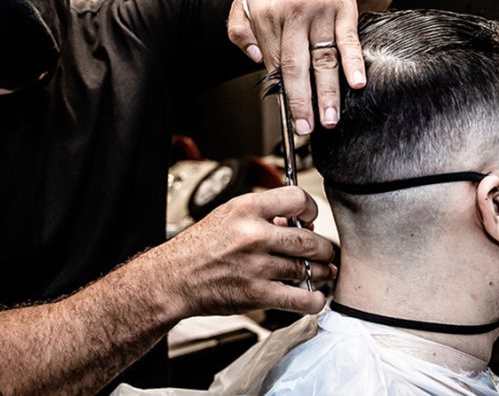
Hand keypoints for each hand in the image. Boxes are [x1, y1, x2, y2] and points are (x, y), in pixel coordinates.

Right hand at [157, 186, 336, 316]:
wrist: (174, 278)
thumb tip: (295, 222)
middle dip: (323, 247)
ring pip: (307, 268)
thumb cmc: (197, 248)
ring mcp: (256, 266)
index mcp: (245, 210)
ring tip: (322, 271)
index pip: (296, 199)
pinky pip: (300, 298)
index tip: (310, 218)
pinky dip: (314, 299)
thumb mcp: (227, 215)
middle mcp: (253, 236)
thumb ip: (262, 215)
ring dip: (321, 272)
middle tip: (323, 250)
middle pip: (309, 239)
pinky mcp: (257, 294)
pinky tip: (314, 296)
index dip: (310, 209)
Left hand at [228, 0, 365, 133]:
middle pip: (296, 65)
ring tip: (330, 118)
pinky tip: (357, 83)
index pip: (274, 62)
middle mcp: (292, 12)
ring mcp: (320, 11)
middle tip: (306, 127)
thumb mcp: (247, 3)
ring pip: (324, 58)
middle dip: (301, 100)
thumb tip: (256, 60)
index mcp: (266, 14)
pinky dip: (354, 62)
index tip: (288, 116)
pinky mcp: (344, 10)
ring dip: (328, 92)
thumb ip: (239, 31)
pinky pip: (349, 40)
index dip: (281, 91)